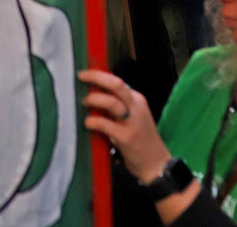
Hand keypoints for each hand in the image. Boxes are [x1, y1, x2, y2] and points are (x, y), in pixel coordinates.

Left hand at [78, 69, 170, 183]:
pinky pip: (105, 124)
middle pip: (116, 85)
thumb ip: (117, 105)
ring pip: (111, 102)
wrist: (156, 164)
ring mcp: (132, 122)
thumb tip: (93, 92)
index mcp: (137, 100)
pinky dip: (93, 121)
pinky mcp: (126, 137)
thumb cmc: (140, 139)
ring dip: (94, 99)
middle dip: (96, 77)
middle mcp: (136, 107)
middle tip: (81, 76)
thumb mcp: (132, 116)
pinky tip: (87, 122)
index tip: (85, 73)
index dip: (100, 75)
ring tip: (84, 102)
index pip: (117, 81)